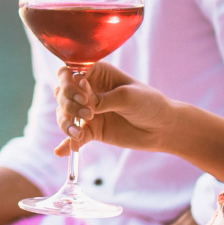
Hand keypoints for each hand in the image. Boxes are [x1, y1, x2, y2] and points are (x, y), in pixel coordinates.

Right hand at [53, 62, 180, 155]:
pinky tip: (60, 152)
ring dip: (66, 123)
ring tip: (78, 134)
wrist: (163, 128)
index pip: (69, 72)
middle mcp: (88, 90)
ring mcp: (88, 111)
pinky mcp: (91, 130)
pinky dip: (66, 144)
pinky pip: (73, 136)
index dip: (69, 83)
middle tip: (88, 114)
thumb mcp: (127, 97)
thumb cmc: (149, 104)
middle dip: (68, 104)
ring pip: (64, 114)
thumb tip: (80, 100)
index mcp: (97, 74)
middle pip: (61, 93)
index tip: (82, 96)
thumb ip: (101, 99)